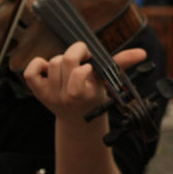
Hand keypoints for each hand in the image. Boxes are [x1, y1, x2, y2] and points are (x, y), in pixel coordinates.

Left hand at [23, 41, 145, 122]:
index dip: (84, 66)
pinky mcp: (37, 92)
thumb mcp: (108, 82)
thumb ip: (122, 64)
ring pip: (51, 63)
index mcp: (84, 95)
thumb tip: (142, 52)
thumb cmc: (95, 96)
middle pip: (63, 61)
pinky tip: (49, 67)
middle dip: (75, 52)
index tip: (91, 67)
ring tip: (70, 66)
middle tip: (83, 56)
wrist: (78, 121)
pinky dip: (37, 64)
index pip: (78, 74)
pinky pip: (30, 73)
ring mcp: (49, 95)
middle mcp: (65, 97)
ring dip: (62, 59)